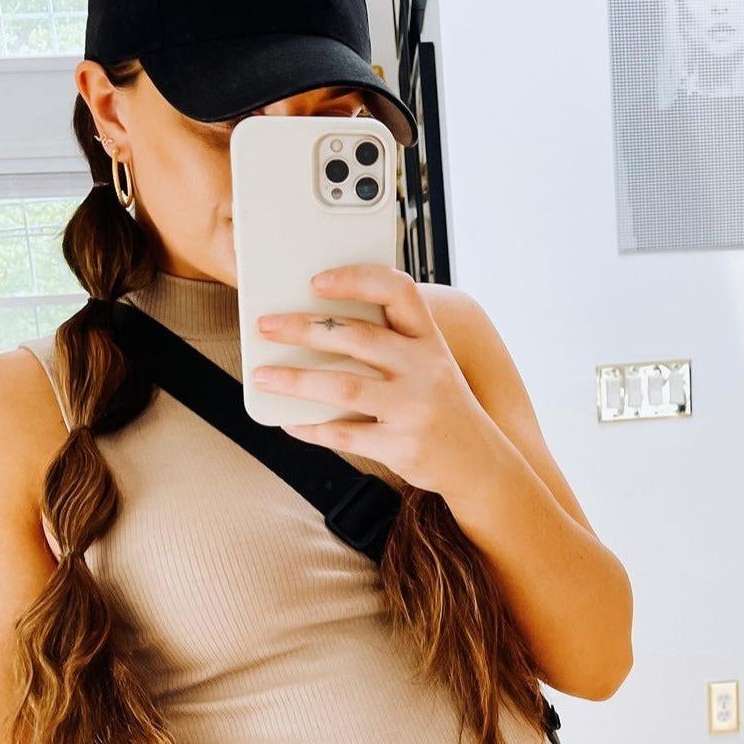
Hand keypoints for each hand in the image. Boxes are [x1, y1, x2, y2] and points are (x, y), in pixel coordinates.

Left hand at [251, 265, 493, 495]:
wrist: (480, 464)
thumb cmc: (441, 408)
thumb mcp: (430, 367)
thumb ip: (389, 348)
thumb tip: (315, 335)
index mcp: (430, 340)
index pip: (397, 291)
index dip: (355, 279)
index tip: (316, 281)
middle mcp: (426, 368)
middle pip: (356, 336)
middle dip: (303, 328)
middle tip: (265, 326)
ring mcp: (415, 409)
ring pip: (342, 387)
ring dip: (295, 380)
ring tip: (262, 375)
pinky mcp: (402, 446)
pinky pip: (344, 433)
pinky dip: (311, 428)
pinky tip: (290, 421)